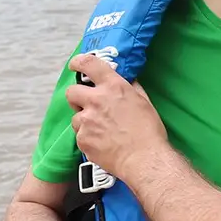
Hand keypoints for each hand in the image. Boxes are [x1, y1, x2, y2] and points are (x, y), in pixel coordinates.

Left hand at [66, 52, 168, 178]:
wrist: (144, 158)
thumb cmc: (148, 132)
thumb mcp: (144, 102)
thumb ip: (131, 88)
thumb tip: (126, 81)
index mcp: (113, 87)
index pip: (89, 64)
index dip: (79, 63)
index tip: (75, 65)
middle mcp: (96, 100)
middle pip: (72, 92)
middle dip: (77, 98)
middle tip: (88, 105)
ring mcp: (87, 120)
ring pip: (76, 117)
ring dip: (85, 121)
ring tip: (101, 131)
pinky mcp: (82, 139)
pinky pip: (80, 135)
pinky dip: (88, 138)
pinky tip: (102, 143)